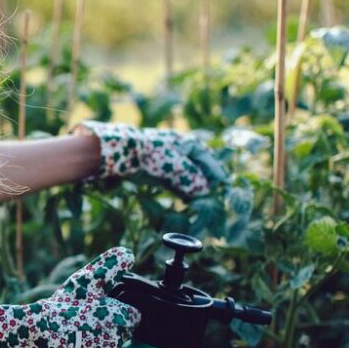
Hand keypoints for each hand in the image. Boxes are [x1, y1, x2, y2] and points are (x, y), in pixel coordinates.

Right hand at [0, 248, 139, 347]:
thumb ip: (111, 266)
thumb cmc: (65, 304)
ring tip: (79, 329)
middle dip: (111, 324)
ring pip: (110, 346)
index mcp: (122, 318)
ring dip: (100, 339)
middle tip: (89, 315)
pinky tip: (75, 343)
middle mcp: (118, 341)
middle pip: (123, 331)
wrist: (39, 334)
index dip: (119, 308)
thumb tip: (129, 254)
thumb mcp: (88, 279)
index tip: (104, 305)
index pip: (134, 315)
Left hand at [75, 121, 225, 197]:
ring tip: (202, 203)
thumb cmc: (150, 154)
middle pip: (198, 168)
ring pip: (187, 177)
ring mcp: (168, 162)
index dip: (217, 172)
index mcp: (185, 144)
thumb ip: (191, 177)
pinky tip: (185, 200)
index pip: (207, 159)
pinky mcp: (157, 172)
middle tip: (215, 197)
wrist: (122, 153)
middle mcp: (179, 152)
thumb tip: (204, 190)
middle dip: (206, 182)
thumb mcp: (174, 165)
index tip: (226, 185)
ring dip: (194, 189)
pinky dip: (182, 190)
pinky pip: (175, 182)